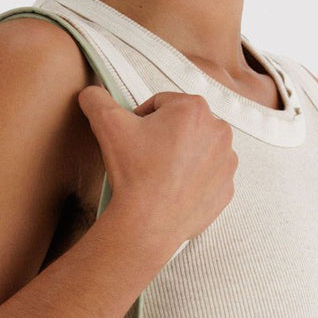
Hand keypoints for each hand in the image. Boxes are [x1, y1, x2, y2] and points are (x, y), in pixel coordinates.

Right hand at [77, 85, 237, 260]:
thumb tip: (90, 94)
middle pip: (184, 126)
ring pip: (199, 151)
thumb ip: (97, 100)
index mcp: (194, 108)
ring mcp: (226, 163)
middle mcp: (219, 131)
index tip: (135, 139)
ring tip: (160, 175)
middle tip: (146, 159)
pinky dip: (193, 181)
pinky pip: (208, 178)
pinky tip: (174, 190)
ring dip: (182, 157)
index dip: (142, 119)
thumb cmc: (134, 173)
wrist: (148, 223)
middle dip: (166, 137)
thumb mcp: (107, 126)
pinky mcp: (226, 189)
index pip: (162, 104)